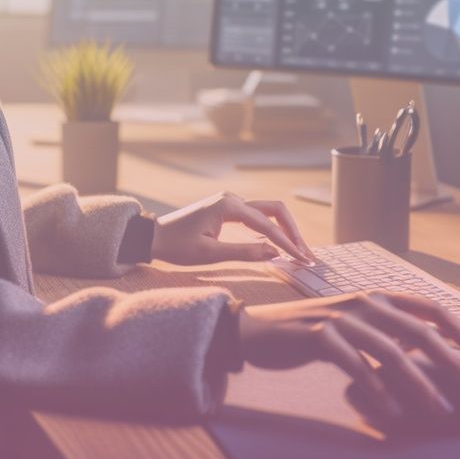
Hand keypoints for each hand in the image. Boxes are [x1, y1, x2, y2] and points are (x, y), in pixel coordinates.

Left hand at [150, 191, 317, 265]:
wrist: (153, 237)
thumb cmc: (177, 247)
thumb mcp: (210, 254)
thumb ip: (244, 253)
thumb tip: (275, 253)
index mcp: (228, 206)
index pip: (267, 225)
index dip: (287, 243)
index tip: (301, 259)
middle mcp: (232, 199)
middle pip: (274, 210)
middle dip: (293, 232)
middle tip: (306, 255)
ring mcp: (230, 202)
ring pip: (267, 212)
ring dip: (285, 230)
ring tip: (299, 251)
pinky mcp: (227, 209)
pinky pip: (256, 216)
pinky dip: (271, 228)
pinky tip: (280, 244)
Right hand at [238, 290, 459, 417]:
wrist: (258, 330)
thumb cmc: (314, 332)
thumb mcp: (357, 325)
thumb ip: (389, 332)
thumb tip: (428, 352)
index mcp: (379, 296)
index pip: (433, 308)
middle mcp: (365, 302)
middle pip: (420, 332)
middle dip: (453, 361)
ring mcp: (342, 318)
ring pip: (392, 352)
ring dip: (420, 383)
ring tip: (439, 408)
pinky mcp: (319, 337)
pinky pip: (356, 366)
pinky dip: (378, 390)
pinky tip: (393, 411)